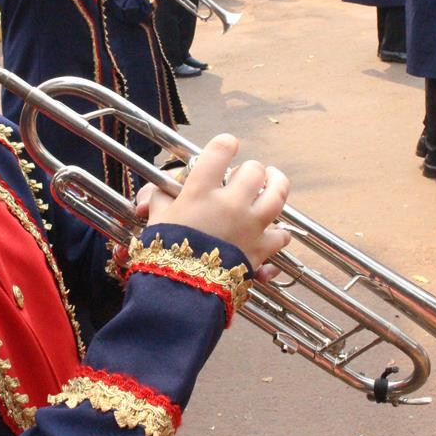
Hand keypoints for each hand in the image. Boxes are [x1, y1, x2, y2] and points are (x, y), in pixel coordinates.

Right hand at [140, 134, 290, 268]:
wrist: (181, 291)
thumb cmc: (164, 253)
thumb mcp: (157, 218)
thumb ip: (159, 197)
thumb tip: (154, 191)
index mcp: (202, 191)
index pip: (221, 150)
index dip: (226, 144)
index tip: (227, 146)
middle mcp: (230, 203)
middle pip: (254, 170)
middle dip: (250, 169)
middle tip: (244, 174)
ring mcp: (250, 224)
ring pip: (278, 193)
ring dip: (277, 183)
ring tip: (274, 179)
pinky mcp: (261, 248)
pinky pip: (281, 235)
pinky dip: (280, 232)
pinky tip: (276, 229)